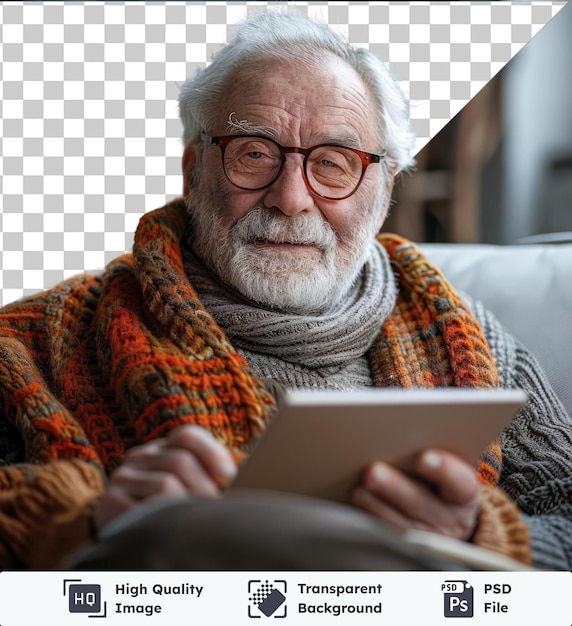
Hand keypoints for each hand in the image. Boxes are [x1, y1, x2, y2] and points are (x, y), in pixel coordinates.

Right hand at [93, 425, 236, 531]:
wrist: (126, 551)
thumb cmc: (172, 518)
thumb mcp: (192, 492)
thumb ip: (213, 480)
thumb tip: (241, 476)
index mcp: (163, 449)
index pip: (187, 436)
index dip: (212, 453)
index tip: (228, 476)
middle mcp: (140, 457)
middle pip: (180, 461)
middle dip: (204, 489)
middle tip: (215, 513)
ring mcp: (122, 477)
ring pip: (165, 484)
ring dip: (186, 508)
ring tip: (195, 526)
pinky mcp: (110, 502)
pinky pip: (144, 508)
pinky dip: (164, 521)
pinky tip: (170, 533)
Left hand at [349, 449, 480, 540]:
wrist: (444, 518)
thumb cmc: (439, 482)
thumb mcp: (445, 471)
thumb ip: (428, 457)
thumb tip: (394, 437)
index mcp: (464, 495)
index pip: (460, 483)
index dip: (444, 470)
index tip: (423, 457)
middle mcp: (450, 520)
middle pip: (421, 504)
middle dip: (394, 487)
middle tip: (371, 471)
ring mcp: (428, 538)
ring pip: (401, 526)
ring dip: (376, 507)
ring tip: (357, 490)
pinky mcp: (406, 549)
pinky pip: (386, 539)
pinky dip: (369, 521)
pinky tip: (356, 505)